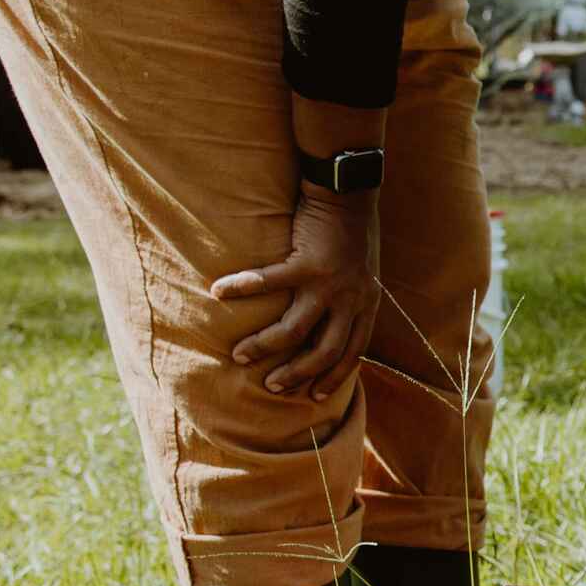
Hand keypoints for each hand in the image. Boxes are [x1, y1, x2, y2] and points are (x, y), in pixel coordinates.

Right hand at [211, 186, 381, 401]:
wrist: (350, 191)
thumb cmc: (352, 230)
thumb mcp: (364, 271)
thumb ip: (350, 297)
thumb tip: (329, 321)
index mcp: (367, 302)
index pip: (353, 351)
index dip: (334, 375)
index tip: (316, 394)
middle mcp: (352, 298)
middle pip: (324, 351)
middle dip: (297, 373)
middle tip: (272, 385)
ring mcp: (329, 283)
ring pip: (294, 329)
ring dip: (264, 346)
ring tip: (240, 355)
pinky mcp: (307, 262)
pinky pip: (267, 283)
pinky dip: (241, 288)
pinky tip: (218, 292)